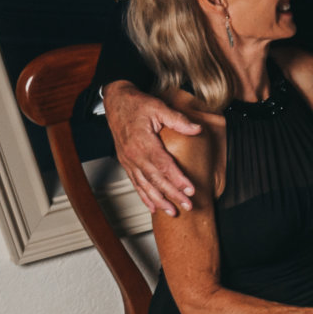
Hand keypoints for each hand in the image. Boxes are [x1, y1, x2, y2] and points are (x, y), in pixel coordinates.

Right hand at [105, 80, 200, 215]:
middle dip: (172, 194)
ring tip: (172, 212)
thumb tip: (196, 129)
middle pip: (155, 179)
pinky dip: (144, 196)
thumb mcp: (158, 107)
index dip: (177, 178)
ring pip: (144, 184)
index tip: (190, 189)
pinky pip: (135, 182)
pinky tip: (153, 207)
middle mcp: (133, 154)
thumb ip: (177, 119)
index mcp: (143, 141)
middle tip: (187, 206)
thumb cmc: (137, 104)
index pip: (163, 164)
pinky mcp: (126, 162)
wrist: (115, 101)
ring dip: (158, 200)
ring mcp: (128, 160)